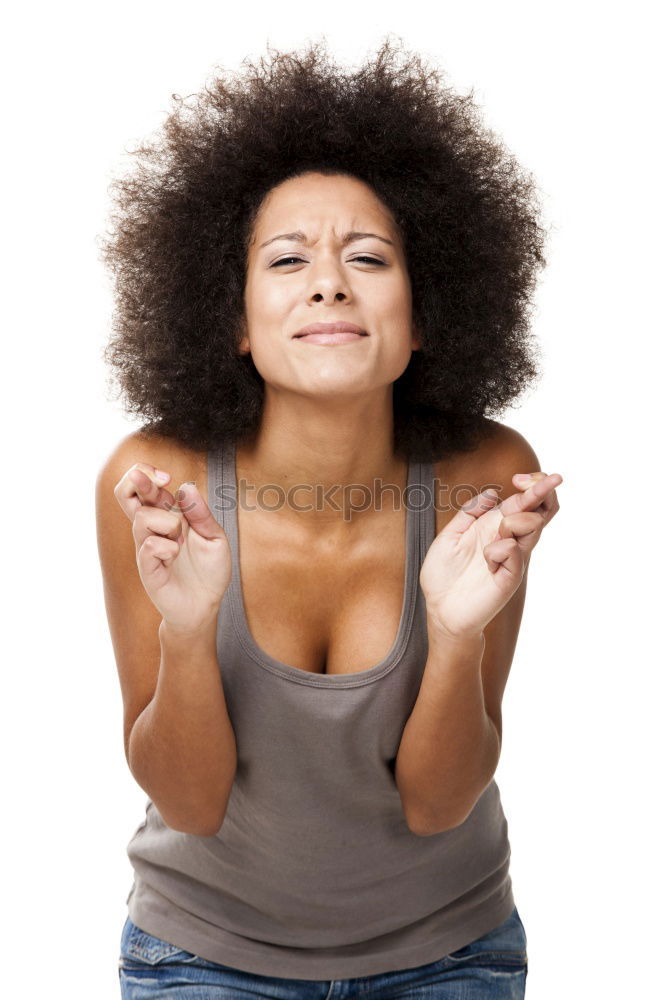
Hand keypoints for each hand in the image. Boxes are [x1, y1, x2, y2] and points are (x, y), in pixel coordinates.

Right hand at [114, 463, 231, 632]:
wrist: (206, 605)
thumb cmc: (210, 571)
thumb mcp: (214, 537)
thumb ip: (200, 513)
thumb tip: (185, 487)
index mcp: (168, 515)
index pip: (143, 486)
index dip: (146, 473)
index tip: (166, 477)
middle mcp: (152, 528)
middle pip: (125, 494)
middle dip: (139, 480)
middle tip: (161, 482)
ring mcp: (146, 547)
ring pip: (142, 518)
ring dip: (168, 522)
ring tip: (181, 541)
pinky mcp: (146, 568)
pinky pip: (148, 546)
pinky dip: (166, 546)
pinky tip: (175, 556)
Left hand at [419, 470, 561, 639]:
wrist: (439, 609)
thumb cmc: (443, 575)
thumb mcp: (450, 535)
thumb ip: (470, 512)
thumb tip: (493, 492)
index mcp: (494, 527)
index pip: (524, 502)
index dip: (531, 485)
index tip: (519, 477)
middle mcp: (509, 540)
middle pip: (542, 511)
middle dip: (542, 491)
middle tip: (534, 482)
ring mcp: (511, 559)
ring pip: (534, 527)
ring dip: (518, 519)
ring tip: (501, 528)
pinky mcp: (509, 578)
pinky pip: (515, 554)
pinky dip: (503, 548)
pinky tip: (488, 558)